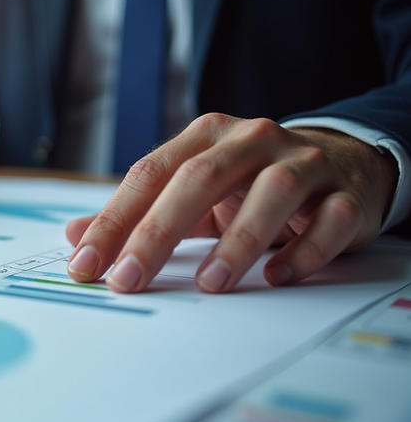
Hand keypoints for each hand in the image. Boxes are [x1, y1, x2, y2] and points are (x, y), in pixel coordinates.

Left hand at [65, 114, 398, 292]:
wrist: (341, 163)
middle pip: (198, 180)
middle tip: (129, 280)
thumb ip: (134, 212)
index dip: (113, 220)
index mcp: (205, 137)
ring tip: (211, 284)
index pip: (148, 174)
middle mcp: (251, 140)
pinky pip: (329, 220)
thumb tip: (74, 236)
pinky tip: (277, 276)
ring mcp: (304, 162)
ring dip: (239, 241)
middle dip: (157, 233)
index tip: (86, 264)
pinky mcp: (346, 194)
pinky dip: (304, 250)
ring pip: (272, 192)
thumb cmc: (249, 183)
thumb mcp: (189, 190)